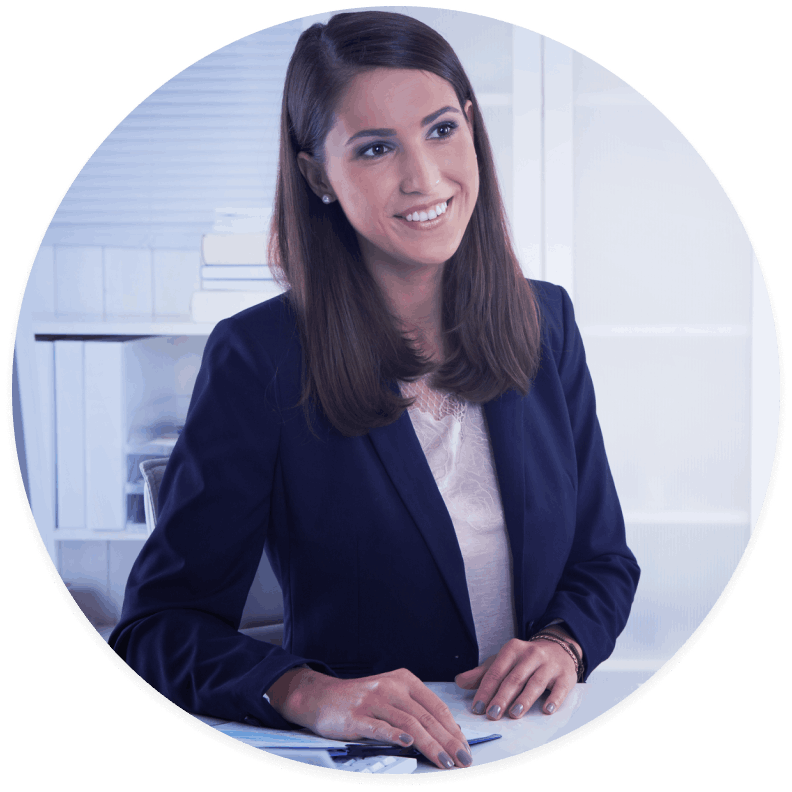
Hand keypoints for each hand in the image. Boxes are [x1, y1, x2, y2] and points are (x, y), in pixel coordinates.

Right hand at [266, 667, 472, 769]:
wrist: (321, 697)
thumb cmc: (361, 700)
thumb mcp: (391, 697)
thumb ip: (416, 709)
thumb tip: (447, 731)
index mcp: (404, 680)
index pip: (435, 706)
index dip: (453, 729)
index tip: (465, 748)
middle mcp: (391, 687)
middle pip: (426, 716)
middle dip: (447, 741)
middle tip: (463, 759)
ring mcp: (373, 700)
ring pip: (408, 723)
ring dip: (429, 744)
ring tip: (444, 761)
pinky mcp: (356, 716)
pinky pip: (379, 726)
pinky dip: (395, 736)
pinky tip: (408, 745)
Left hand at [454, 635, 579, 719]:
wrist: (558, 649)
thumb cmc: (525, 660)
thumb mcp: (503, 662)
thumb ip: (482, 674)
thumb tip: (459, 681)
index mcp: (513, 649)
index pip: (496, 671)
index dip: (486, 690)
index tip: (478, 708)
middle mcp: (531, 654)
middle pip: (514, 678)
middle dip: (502, 697)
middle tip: (492, 714)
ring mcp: (549, 665)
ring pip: (535, 683)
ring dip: (524, 699)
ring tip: (514, 714)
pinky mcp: (565, 676)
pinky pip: (560, 688)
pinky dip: (554, 699)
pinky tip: (547, 710)